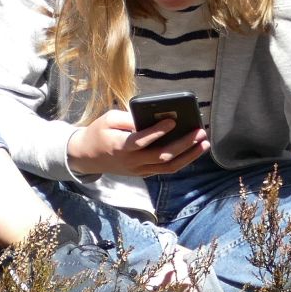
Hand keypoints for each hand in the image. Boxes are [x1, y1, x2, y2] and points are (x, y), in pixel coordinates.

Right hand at [65, 104, 210, 176]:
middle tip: (200, 132)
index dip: (157, 132)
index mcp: (120, 146)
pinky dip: (181, 161)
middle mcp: (132, 161)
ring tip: (204, 143)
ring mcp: (138, 170)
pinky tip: (194, 151)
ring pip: (168, 167)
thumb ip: (128, 119)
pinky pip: (165, 170)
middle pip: (162, 156)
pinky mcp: (142, 173)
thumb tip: (150, 118)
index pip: (141, 141)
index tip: (172, 121)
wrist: (86, 157)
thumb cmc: (99, 133)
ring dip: (189, 156)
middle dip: (184, 144)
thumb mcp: (108, 119)